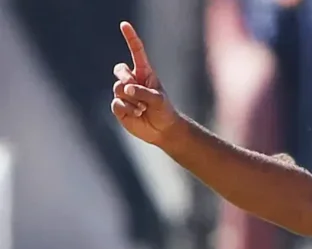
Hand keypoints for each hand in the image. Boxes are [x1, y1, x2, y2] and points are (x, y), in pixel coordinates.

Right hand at [110, 21, 178, 145]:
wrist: (162, 130)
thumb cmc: (164, 111)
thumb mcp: (159, 99)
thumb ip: (144, 92)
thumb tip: (126, 89)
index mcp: (144, 73)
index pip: (136, 52)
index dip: (130, 38)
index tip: (124, 25)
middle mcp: (132, 81)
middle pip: (120, 70)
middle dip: (125, 77)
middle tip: (134, 88)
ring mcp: (123, 93)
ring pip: (118, 88)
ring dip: (132, 99)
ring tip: (143, 108)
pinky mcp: (118, 106)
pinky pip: (116, 103)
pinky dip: (128, 109)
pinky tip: (138, 113)